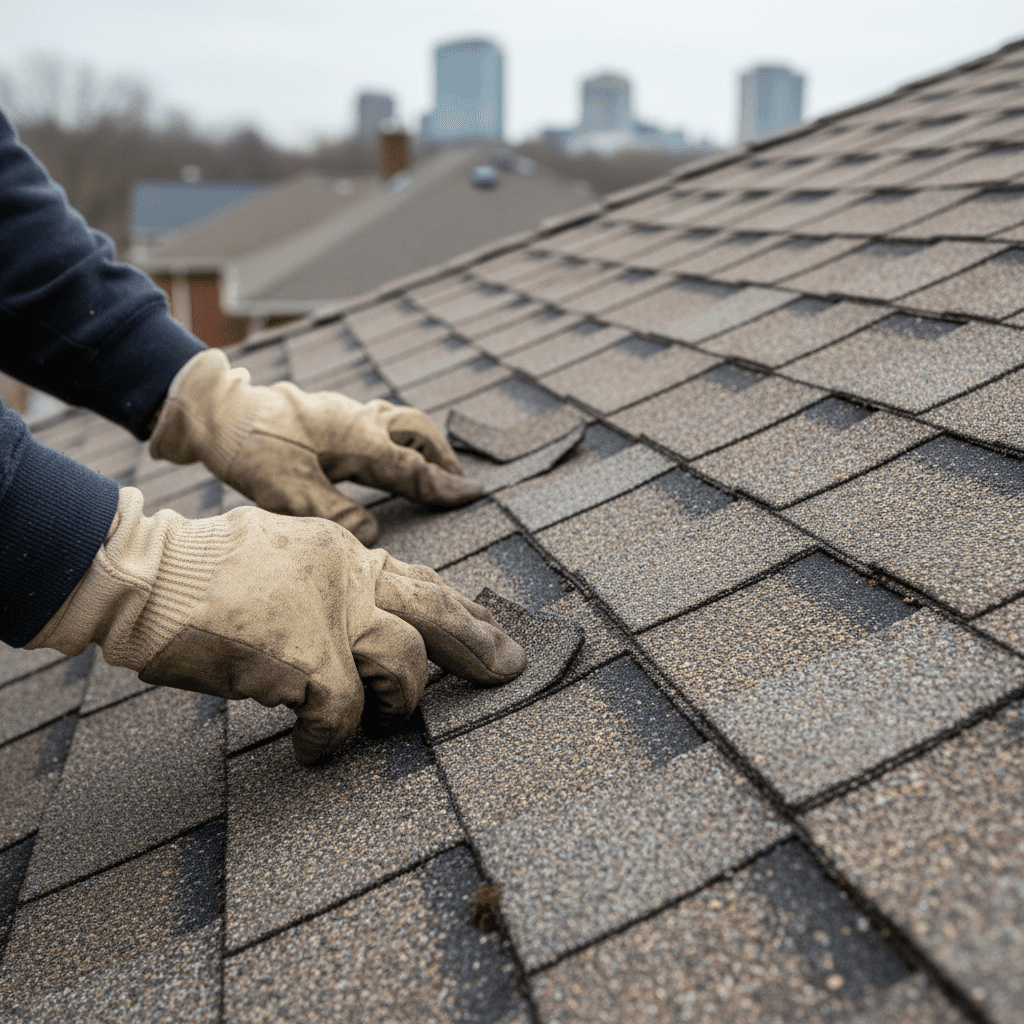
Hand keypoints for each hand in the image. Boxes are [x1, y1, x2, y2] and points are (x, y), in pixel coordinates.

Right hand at [27, 489, 525, 763]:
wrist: (150, 575)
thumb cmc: (200, 574)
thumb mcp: (280, 559)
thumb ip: (325, 584)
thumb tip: (352, 625)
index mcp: (342, 552)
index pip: (416, 576)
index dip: (455, 605)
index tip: (482, 625)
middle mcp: (347, 575)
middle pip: (437, 605)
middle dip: (478, 640)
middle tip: (509, 666)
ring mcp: (331, 614)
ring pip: (405, 662)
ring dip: (399, 703)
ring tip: (378, 723)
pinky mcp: (307, 656)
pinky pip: (344, 714)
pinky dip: (331, 740)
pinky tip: (311, 749)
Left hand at [149, 349, 481, 543]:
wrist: (217, 410)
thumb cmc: (252, 450)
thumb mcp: (290, 493)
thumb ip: (337, 515)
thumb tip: (375, 537)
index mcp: (358, 439)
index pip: (413, 467)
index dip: (444, 486)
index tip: (474, 496)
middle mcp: (360, 420)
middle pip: (418, 432)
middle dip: (443, 458)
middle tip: (457, 484)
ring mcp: (346, 411)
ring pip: (401, 421)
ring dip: (424, 444)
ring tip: (434, 468)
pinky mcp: (331, 412)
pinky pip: (382, 420)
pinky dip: (399, 436)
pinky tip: (387, 452)